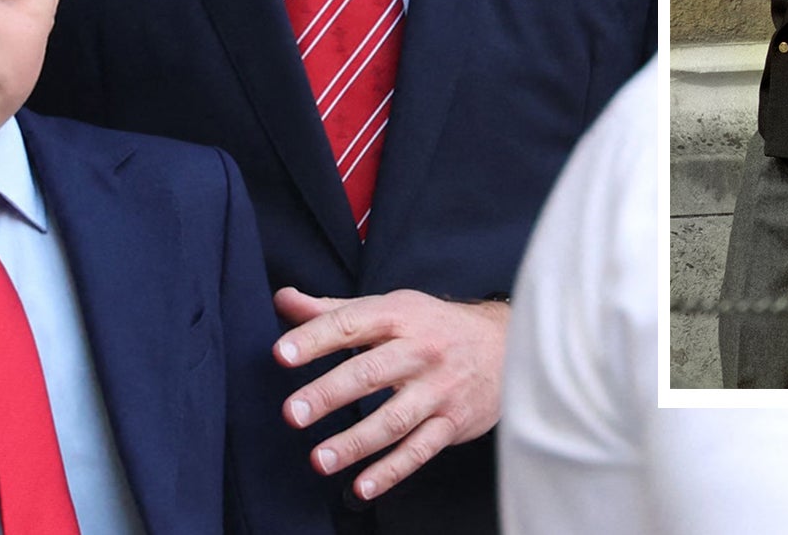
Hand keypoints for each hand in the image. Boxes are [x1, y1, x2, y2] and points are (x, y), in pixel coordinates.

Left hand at [273, 286, 507, 501]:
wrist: (506, 345)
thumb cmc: (433, 326)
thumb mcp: (390, 308)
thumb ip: (334, 309)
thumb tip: (283, 300)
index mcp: (399, 316)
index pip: (351, 324)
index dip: (314, 338)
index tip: (281, 354)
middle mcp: (420, 351)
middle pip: (371, 372)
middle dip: (329, 393)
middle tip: (292, 413)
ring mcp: (439, 389)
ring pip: (394, 418)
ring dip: (355, 442)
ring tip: (318, 460)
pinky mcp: (452, 423)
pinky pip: (419, 451)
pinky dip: (391, 471)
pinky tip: (361, 486)